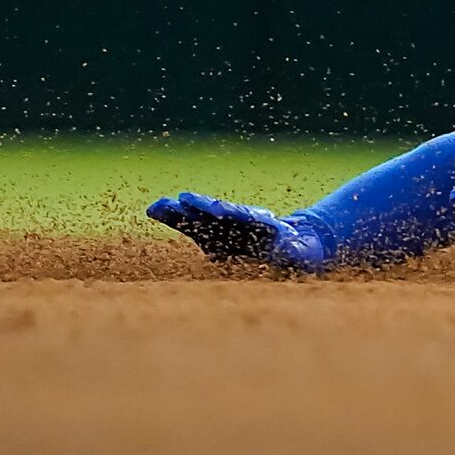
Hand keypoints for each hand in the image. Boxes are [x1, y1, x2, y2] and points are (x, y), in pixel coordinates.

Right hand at [147, 192, 327, 270]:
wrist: (292, 248)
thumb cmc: (298, 253)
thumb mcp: (300, 253)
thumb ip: (293, 251)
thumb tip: (289, 246)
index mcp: (261, 226)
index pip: (241, 216)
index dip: (228, 213)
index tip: (217, 210)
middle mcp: (240, 222)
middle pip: (217, 212)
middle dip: (201, 208)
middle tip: (181, 201)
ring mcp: (225, 228)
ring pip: (200, 216)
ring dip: (181, 211)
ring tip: (158, 205)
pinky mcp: (213, 237)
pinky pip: (191, 226)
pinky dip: (175, 218)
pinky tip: (154, 210)